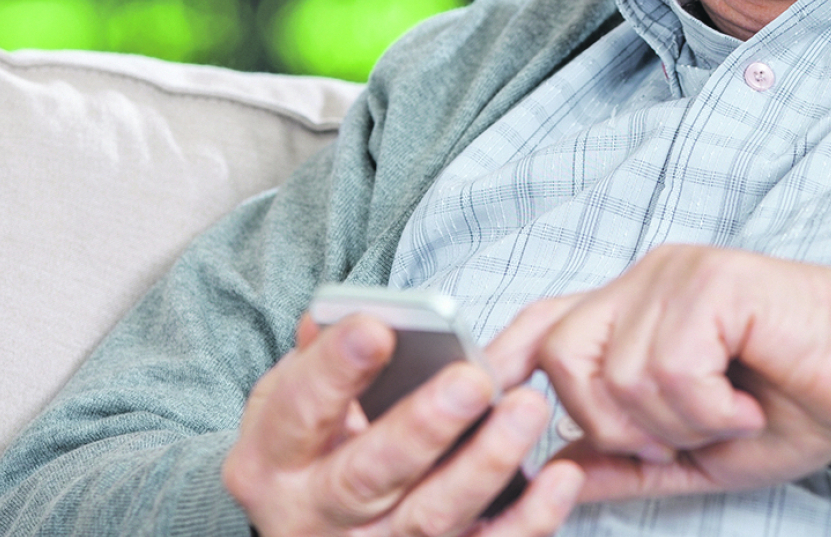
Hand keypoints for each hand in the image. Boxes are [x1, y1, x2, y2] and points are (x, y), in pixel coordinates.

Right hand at [222, 312, 584, 536]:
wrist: (312, 522)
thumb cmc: (311, 441)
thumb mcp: (292, 397)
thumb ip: (320, 354)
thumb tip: (355, 314)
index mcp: (272, 459)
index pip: (300, 412)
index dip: (335, 370)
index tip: (377, 329)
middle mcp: (315, 513)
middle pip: (368, 475)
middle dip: (422, 426)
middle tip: (472, 380)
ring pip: (431, 517)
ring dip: (485, 464)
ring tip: (526, 409)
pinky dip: (527, 520)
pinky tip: (559, 477)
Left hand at [488, 248, 830, 502]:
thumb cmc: (802, 400)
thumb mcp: (698, 452)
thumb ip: (627, 465)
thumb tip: (557, 478)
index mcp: (637, 308)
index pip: (543, 319)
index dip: (504, 358)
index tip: (491, 402)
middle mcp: (646, 280)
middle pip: (560, 354)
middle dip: (609, 422)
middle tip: (676, 439)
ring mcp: (676, 274)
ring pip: (617, 374)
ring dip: (675, 423)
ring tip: (729, 414)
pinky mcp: (710, 280)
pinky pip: (667, 367)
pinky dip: (706, 408)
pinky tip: (744, 404)